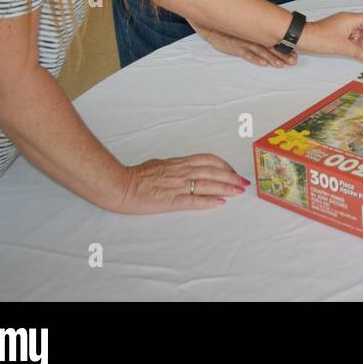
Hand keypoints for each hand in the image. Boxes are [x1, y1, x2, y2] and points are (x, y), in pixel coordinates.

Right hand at [115, 153, 247, 212]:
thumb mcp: (158, 164)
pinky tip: (219, 203)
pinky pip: (194, 200)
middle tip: (243, 182)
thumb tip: (182, 167)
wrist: (120, 185)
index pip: (208, 160)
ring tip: (237, 191)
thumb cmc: (136, 175)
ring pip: (208, 184)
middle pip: (213, 171)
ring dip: (225, 188)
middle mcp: (181, 172)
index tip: (233, 171)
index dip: (224, 165)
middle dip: (231, 176)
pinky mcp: (171, 200)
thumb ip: (173, 166)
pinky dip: (208, 201)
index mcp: (178, 163)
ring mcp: (177, 186)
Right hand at [191, 22, 295, 67]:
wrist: (215, 26)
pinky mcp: (236, 48)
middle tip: (293, 61)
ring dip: (272, 58)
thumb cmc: (232, 28)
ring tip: (281, 64)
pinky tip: (263, 63)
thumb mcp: (247, 29)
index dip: (285, 48)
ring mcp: (245, 43)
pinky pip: (247, 54)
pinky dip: (255, 59)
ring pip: (261, 51)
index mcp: (258, 34)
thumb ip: (259, 32)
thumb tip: (272, 35)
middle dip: (283, 55)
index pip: (275, 41)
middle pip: (271, 47)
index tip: (295, 54)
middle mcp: (254, 38)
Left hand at [299, 11, 362, 63]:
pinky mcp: (336, 28)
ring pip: (358, 30)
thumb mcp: (343, 47)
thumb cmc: (320, 38)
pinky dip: (351, 41)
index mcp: (351, 19)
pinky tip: (345, 48)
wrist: (302, 37)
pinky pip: (349, 33)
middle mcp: (347, 18)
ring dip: (359, 41)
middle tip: (361, 48)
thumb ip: (360, 53)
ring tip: (352, 49)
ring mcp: (341, 23)